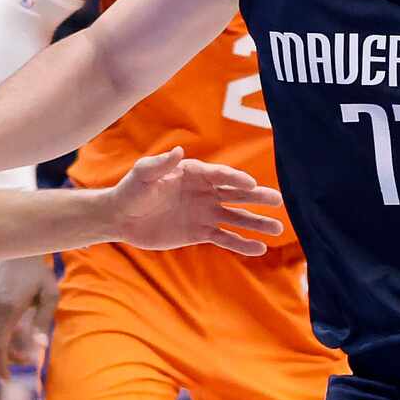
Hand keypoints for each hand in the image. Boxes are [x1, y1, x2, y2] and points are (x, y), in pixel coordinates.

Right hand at [0, 256, 56, 366]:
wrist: (11, 246)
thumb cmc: (37, 273)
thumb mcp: (49, 295)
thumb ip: (43, 322)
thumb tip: (40, 348)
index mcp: (7, 308)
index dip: (1, 367)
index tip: (7, 380)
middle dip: (7, 358)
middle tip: (25, 360)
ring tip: (18, 344)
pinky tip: (4, 327)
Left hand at [103, 149, 286, 253]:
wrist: (121, 217)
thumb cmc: (131, 190)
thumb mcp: (143, 175)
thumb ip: (160, 164)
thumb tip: (178, 151)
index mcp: (194, 174)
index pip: (221, 176)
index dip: (236, 179)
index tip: (250, 184)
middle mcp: (205, 192)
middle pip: (237, 194)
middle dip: (257, 197)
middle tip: (278, 201)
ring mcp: (205, 213)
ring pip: (236, 218)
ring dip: (256, 223)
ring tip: (277, 228)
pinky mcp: (200, 233)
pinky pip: (225, 238)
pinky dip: (242, 244)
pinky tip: (259, 248)